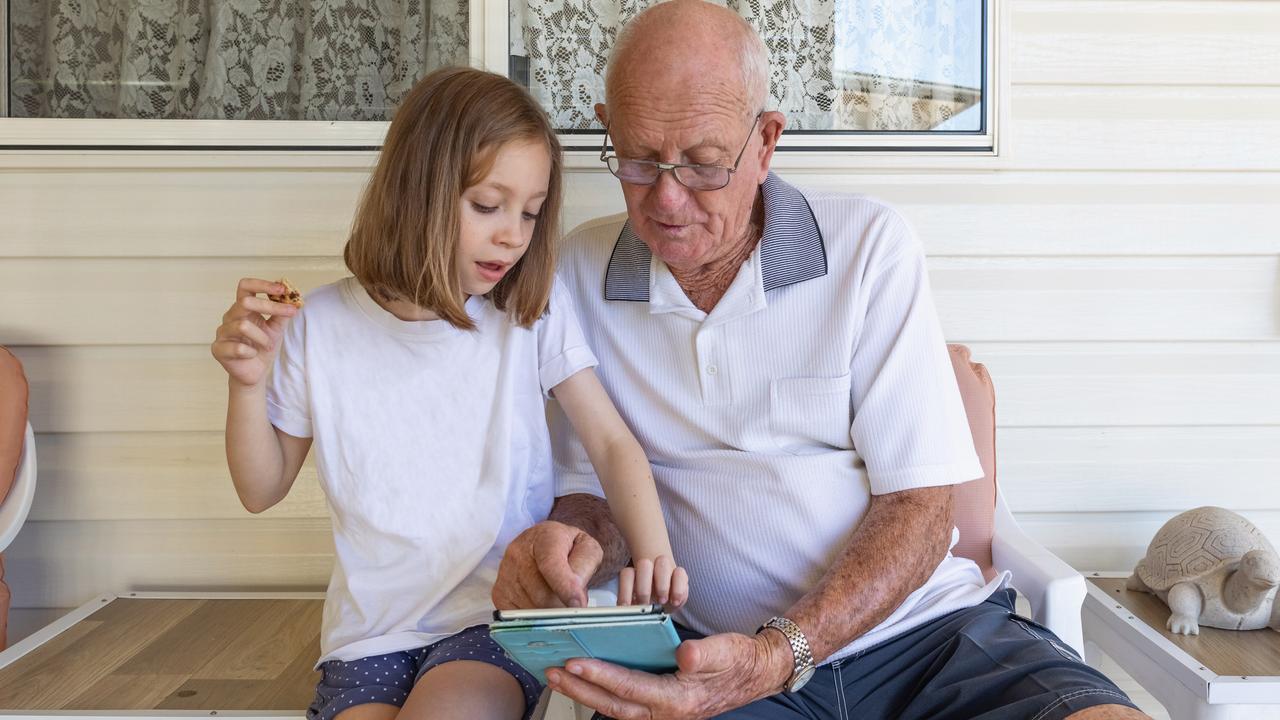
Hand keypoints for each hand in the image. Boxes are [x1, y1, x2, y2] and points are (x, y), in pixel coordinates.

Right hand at [210, 278, 298, 388]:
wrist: (255, 372)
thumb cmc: (263, 347)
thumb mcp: (276, 328)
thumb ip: (282, 314)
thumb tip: (292, 299)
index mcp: (242, 308)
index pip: (245, 287)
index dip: (263, 284)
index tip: (283, 289)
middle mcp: (229, 317)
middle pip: (244, 302)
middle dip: (269, 306)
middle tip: (290, 312)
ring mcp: (222, 332)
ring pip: (243, 326)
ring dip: (263, 337)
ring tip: (268, 345)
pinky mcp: (218, 349)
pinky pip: (238, 348)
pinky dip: (252, 352)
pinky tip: (253, 355)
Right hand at [493, 520, 603, 608]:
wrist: (543, 543)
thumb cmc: (567, 548)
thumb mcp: (586, 548)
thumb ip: (585, 566)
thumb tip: (575, 596)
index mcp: (545, 538)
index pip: (551, 565)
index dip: (565, 588)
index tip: (577, 605)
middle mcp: (519, 553)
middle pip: (543, 595)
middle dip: (563, 605)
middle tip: (572, 600)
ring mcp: (505, 573)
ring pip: (532, 609)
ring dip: (550, 612)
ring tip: (556, 597)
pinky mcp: (498, 593)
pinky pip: (519, 617)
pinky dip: (535, 617)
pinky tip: (541, 604)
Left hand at [546, 628, 793, 719]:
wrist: (754, 673)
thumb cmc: (738, 660)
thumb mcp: (726, 651)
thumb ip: (705, 654)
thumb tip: (685, 654)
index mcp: (679, 699)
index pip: (631, 688)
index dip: (602, 677)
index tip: (576, 664)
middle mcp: (666, 712)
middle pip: (614, 705)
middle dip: (581, 690)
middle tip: (551, 673)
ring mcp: (662, 712)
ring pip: (615, 707)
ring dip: (585, 693)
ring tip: (558, 677)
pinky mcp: (659, 704)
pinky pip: (624, 703)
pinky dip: (601, 693)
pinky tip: (584, 681)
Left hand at [618, 555, 688, 608]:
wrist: (663, 604)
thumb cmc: (647, 606)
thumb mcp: (638, 609)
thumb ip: (632, 610)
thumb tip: (626, 614)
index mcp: (634, 575)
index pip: (627, 574)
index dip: (625, 590)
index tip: (627, 607)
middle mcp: (649, 568)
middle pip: (644, 564)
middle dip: (645, 588)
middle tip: (646, 604)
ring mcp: (665, 568)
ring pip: (663, 562)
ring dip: (662, 584)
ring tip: (662, 602)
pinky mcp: (679, 574)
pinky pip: (680, 572)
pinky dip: (678, 589)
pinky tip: (674, 602)